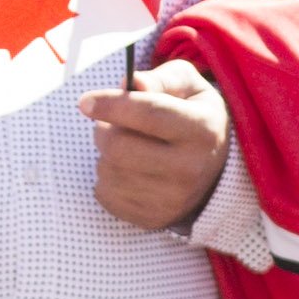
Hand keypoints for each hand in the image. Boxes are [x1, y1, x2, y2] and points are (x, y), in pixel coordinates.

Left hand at [83, 56, 231, 229]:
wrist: (214, 168)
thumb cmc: (193, 116)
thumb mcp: (188, 87)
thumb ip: (160, 79)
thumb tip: (132, 83)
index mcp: (202, 130)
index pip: (148, 114)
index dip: (110, 105)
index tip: (84, 102)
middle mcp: (190, 169)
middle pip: (119, 147)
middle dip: (104, 129)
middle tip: (111, 123)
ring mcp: (173, 200)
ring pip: (108, 171)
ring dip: (105, 153)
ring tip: (125, 146)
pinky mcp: (153, 219)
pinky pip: (105, 195)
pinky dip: (106, 178)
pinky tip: (125, 170)